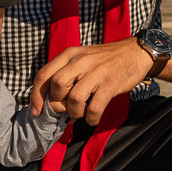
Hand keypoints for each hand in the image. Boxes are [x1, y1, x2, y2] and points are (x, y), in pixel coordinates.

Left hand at [30, 37, 150, 124]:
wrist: (136, 52)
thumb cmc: (105, 61)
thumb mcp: (81, 59)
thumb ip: (66, 76)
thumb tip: (51, 103)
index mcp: (69, 55)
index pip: (43, 74)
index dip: (36, 96)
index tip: (36, 111)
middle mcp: (80, 61)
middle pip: (56, 85)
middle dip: (56, 103)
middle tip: (64, 110)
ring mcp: (96, 72)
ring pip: (74, 98)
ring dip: (74, 112)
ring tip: (80, 114)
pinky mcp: (111, 83)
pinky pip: (94, 107)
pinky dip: (91, 118)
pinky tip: (93, 118)